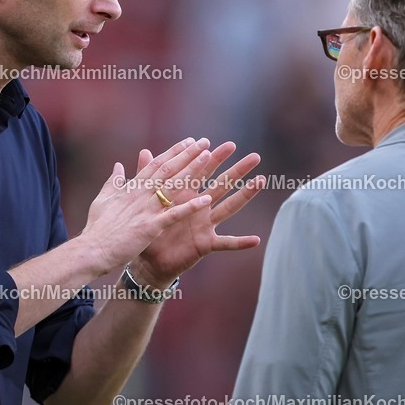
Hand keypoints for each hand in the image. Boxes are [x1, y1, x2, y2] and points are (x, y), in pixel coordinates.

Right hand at [79, 138, 215, 274]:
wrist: (91, 250)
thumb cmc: (97, 227)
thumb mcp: (103, 199)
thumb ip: (114, 182)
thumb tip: (118, 165)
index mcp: (132, 187)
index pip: (156, 164)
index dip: (174, 152)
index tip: (188, 142)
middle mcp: (141, 194)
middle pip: (168, 169)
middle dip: (187, 154)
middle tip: (204, 142)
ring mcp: (146, 210)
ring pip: (173, 185)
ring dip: (192, 170)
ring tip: (208, 157)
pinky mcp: (150, 227)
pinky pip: (173, 215)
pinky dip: (190, 207)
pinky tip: (206, 199)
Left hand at [133, 141, 265, 286]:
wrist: (148, 259)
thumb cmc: (149, 228)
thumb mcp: (147, 200)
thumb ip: (148, 176)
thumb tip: (144, 151)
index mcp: (187, 195)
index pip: (204, 172)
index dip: (216, 158)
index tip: (231, 144)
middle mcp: (200, 207)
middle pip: (222, 185)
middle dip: (238, 170)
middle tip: (255, 156)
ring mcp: (206, 225)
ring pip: (229, 207)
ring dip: (245, 195)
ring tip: (261, 181)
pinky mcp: (205, 243)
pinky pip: (226, 243)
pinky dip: (241, 243)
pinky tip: (256, 240)